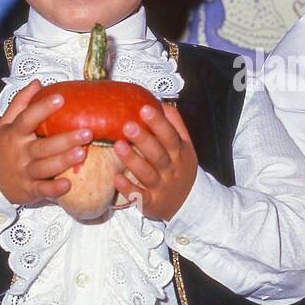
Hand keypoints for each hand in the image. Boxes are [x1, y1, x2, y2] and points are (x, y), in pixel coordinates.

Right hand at [0, 80, 93, 205]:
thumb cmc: (1, 149)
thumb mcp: (4, 125)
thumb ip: (20, 104)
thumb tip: (37, 83)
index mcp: (14, 134)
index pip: (27, 119)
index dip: (43, 108)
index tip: (61, 98)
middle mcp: (20, 153)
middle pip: (43, 146)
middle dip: (65, 140)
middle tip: (87, 132)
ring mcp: (24, 172)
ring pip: (45, 167)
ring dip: (63, 161)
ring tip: (82, 153)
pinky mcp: (29, 190)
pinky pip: (42, 190)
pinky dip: (54, 189)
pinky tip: (67, 185)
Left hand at [112, 102, 198, 220]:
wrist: (188, 203)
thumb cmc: (180, 169)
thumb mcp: (185, 146)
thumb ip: (175, 124)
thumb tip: (160, 102)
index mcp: (179, 152)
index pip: (170, 135)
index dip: (159, 122)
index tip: (145, 108)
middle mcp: (172, 169)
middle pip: (158, 153)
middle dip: (144, 139)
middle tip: (128, 125)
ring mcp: (161, 186)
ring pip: (147, 173)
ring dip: (133, 160)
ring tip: (118, 145)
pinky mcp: (151, 202)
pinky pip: (139, 196)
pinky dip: (128, 188)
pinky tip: (117, 178)